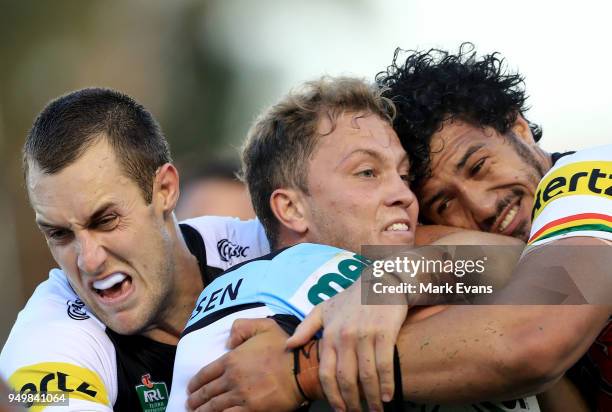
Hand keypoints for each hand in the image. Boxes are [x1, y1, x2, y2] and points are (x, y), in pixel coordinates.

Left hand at [187, 318, 303, 411]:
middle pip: (207, 392)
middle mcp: (232, 378)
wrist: (302, 369)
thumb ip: (241, 328)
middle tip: (190, 404)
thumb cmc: (284, 347)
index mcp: (232, 359)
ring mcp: (240, 396)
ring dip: (203, 411)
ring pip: (214, 407)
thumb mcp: (263, 326)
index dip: (196, 383)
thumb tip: (229, 342)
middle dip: (196, 400)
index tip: (191, 388)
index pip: (206, 373)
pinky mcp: (251, 410)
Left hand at [287, 280, 407, 411]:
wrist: (380, 281)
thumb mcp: (324, 308)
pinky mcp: (384, 332)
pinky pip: (385, 364)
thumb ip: (306, 328)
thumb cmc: (351, 298)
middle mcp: (344, 336)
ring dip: (371, 398)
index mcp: (329, 334)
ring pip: (366, 375)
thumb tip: (288, 346)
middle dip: (352, 402)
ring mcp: (364, 334)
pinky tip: (388, 396)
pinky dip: (387, 384)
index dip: (332, 395)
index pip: (325, 372)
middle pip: (345, 378)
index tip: (339, 410)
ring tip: (376, 410)